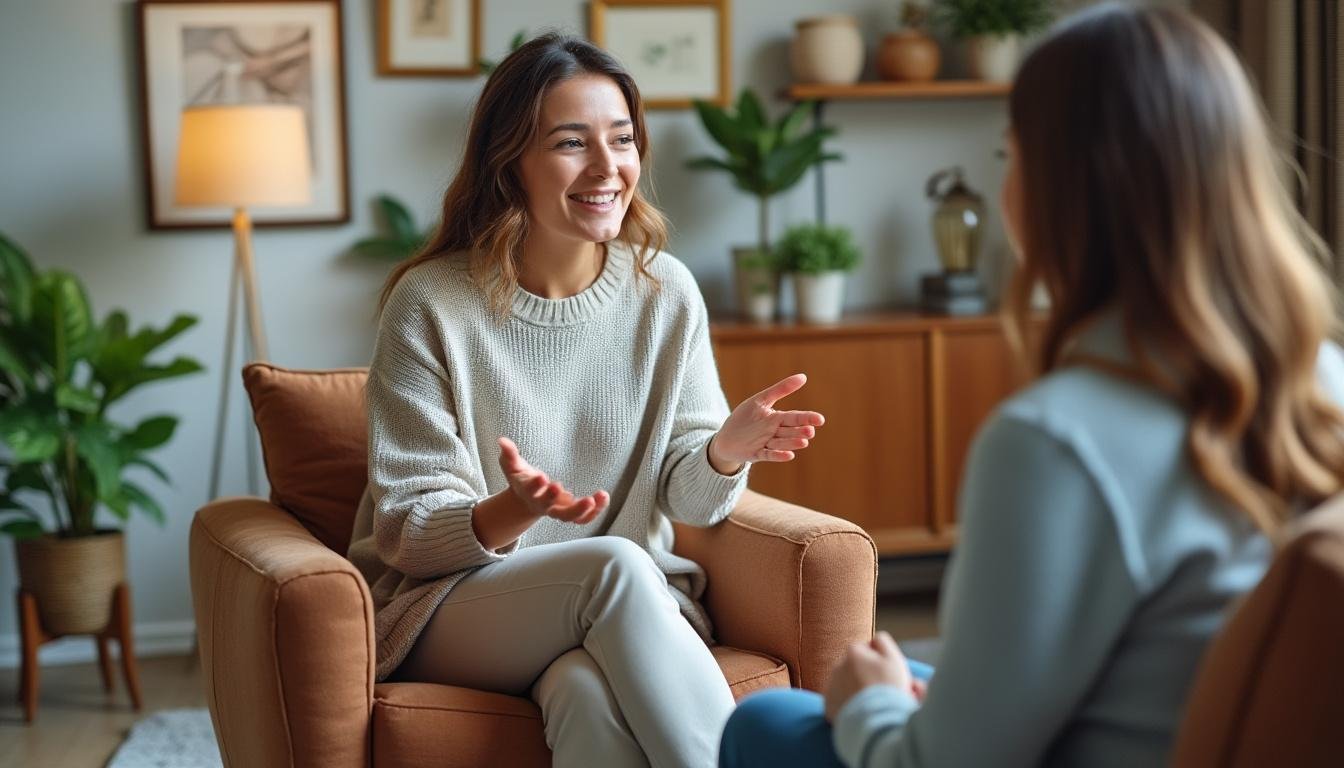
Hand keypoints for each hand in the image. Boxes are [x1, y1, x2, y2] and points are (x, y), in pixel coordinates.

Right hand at [497, 437, 608, 523]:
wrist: (526, 499)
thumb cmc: (521, 479)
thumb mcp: (512, 466)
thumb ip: (509, 454)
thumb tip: (501, 440)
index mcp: (529, 493)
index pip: (531, 491)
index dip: (536, 486)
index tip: (542, 477)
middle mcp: (543, 505)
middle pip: (551, 509)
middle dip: (559, 501)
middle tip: (565, 489)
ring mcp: (557, 511)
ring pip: (570, 517)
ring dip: (583, 511)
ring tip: (596, 498)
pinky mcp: (569, 513)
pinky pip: (583, 518)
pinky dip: (594, 512)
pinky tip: (603, 498)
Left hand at [708, 373, 825, 473]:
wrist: (726, 437)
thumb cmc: (745, 417)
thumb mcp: (761, 400)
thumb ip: (781, 389)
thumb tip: (804, 377)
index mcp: (777, 419)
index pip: (795, 418)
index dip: (807, 418)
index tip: (820, 419)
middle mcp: (774, 432)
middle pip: (789, 431)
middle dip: (800, 432)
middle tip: (810, 431)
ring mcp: (766, 444)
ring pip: (781, 444)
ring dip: (791, 443)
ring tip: (803, 442)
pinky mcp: (756, 454)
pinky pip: (768, 455)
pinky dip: (778, 455)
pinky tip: (789, 455)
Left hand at [823, 632, 913, 721]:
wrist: (876, 723)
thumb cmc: (888, 689)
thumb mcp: (894, 658)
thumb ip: (883, 641)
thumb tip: (874, 640)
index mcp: (853, 652)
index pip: (867, 649)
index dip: (881, 661)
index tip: (889, 674)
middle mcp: (837, 666)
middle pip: (856, 668)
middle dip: (868, 676)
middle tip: (883, 691)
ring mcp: (831, 688)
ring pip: (847, 685)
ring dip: (858, 690)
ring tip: (873, 704)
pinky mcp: (828, 708)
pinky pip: (840, 704)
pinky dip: (849, 707)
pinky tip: (862, 713)